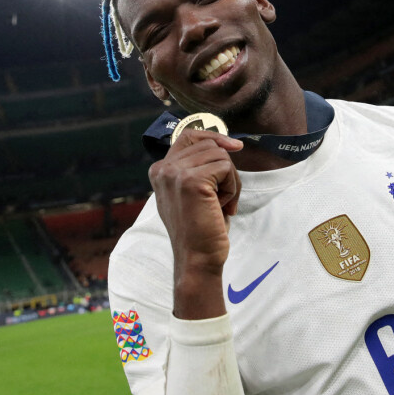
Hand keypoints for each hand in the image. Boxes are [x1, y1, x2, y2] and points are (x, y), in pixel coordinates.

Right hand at [148, 129, 242, 317]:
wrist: (197, 259)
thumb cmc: (201, 228)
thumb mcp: (192, 192)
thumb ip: (197, 167)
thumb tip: (226, 143)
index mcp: (159, 170)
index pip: (189, 135)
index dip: (214, 137)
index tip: (234, 146)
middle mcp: (163, 169)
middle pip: (210, 145)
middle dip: (226, 169)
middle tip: (224, 198)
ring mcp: (174, 173)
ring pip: (220, 155)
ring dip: (230, 180)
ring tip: (221, 204)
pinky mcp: (191, 181)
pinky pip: (226, 167)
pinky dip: (232, 188)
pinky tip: (223, 207)